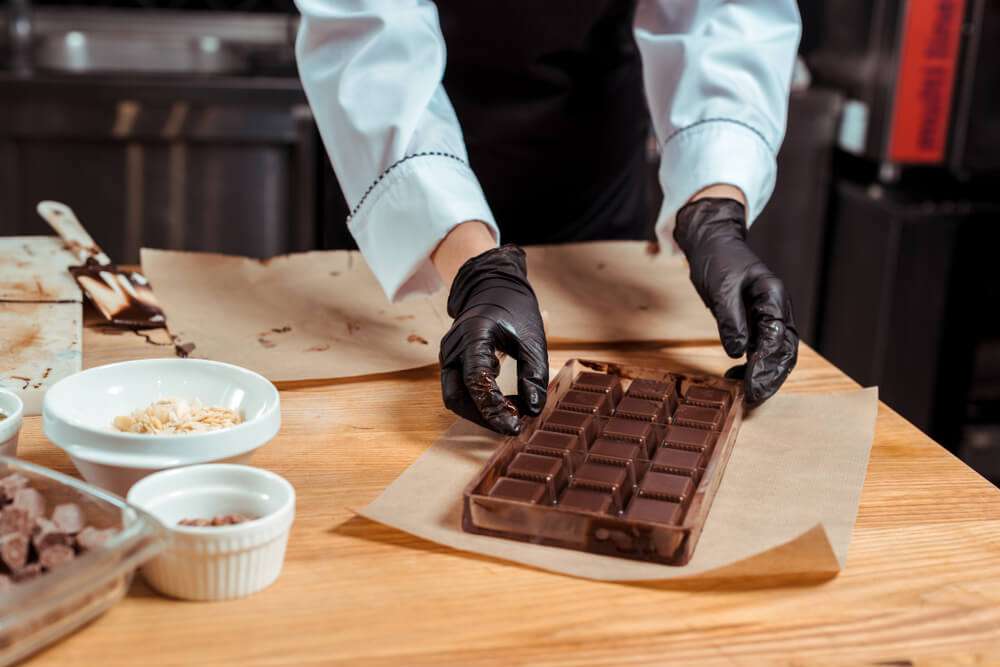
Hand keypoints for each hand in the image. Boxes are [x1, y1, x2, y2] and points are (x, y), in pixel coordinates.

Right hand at [439, 245, 548, 433]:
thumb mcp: (532, 337)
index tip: (514, 425)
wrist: (491, 286)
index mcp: (473, 335)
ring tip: (509, 415)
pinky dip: (477, 401)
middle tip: (512, 426)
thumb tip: (533, 408)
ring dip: (479, 412)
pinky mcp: (451, 361)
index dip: (494, 408)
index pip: (477, 380)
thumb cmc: (513, 307)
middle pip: (457, 397)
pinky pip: (458, 389)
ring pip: (455, 397)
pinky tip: (502, 402)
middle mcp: (453, 347)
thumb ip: (534, 373)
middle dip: (483, 417)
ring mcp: (448, 355)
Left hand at [674, 197, 797, 404]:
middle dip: (771, 377)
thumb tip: (739, 350)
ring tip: (745, 392)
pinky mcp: (755, 322)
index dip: (766, 367)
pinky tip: (736, 375)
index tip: (752, 387)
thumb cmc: (719, 260)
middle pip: (784, 351)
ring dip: (764, 374)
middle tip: (753, 398)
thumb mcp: (721, 289)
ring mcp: (768, 316)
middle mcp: (776, 308)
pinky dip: (752, 365)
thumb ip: (731, 320)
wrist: (713, 244)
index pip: (777, 339)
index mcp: (773, 297)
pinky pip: (761, 348)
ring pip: (775, 353)